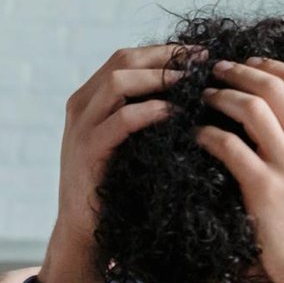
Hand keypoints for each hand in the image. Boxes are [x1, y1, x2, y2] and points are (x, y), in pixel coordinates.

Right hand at [38, 45, 201, 282]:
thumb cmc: (115, 186)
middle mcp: (80, 106)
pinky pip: (122, 119)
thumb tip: (189, 90)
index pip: (126, 58)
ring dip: (160, 78)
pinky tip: (177, 114)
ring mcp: (80, 127)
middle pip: (123, 61)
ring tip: (193, 84)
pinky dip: (151, 111)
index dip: (164, 51)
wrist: (86, 231)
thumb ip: (141, 114)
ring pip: (120, 82)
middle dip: (166, 57)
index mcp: (88, 99)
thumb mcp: (126, 143)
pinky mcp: (88, 150)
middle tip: (204, 62)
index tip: (200, 54)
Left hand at [194, 58, 283, 282]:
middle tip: (216, 69)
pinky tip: (198, 134)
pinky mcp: (262, 187)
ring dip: (220, 96)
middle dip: (239, 72)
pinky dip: (208, 133)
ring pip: (249, 108)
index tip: (251, 62)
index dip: (272, 65)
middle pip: (272, 87)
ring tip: (203, 97)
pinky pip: (228, 145)